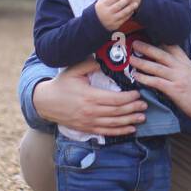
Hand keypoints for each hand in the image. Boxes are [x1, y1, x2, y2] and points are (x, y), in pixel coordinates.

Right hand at [31, 59, 146, 136]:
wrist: (45, 102)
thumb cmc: (62, 84)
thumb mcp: (74, 70)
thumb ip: (91, 63)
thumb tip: (108, 58)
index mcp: (89, 96)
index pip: (115, 99)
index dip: (129, 98)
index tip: (138, 93)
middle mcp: (90, 111)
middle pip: (117, 112)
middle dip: (133, 109)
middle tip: (145, 105)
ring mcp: (88, 122)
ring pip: (114, 124)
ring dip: (129, 121)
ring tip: (142, 117)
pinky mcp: (86, 129)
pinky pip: (106, 132)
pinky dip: (119, 132)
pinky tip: (130, 129)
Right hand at [94, 0, 133, 30]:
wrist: (97, 22)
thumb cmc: (102, 8)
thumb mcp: (102, 1)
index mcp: (102, 5)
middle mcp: (106, 13)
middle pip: (118, 5)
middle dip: (126, 0)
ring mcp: (111, 20)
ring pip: (122, 13)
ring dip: (130, 8)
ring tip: (136, 3)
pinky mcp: (115, 25)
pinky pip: (123, 19)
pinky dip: (128, 15)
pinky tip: (132, 10)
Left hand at [131, 41, 190, 121]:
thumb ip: (183, 67)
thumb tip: (171, 65)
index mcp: (187, 63)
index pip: (173, 47)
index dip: (161, 41)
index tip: (149, 36)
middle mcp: (182, 67)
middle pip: (162, 54)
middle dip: (147, 48)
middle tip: (135, 44)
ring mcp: (178, 78)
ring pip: (156, 67)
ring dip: (142, 62)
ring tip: (132, 59)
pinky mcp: (174, 89)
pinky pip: (156, 81)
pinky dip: (145, 78)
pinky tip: (137, 76)